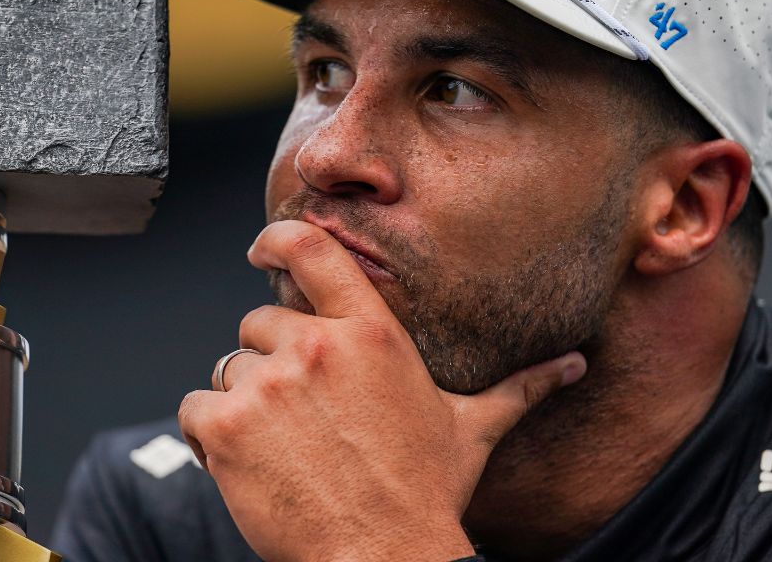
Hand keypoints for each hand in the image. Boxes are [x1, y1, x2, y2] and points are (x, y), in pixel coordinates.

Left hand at [178, 220, 586, 560]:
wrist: (385, 560)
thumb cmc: (426, 495)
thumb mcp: (473, 430)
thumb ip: (518, 387)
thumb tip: (575, 364)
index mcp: (371, 334)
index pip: (312, 251)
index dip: (278, 240)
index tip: (262, 248)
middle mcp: (316, 347)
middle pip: (258, 323)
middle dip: (269, 362)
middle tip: (302, 416)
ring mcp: (268, 384)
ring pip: (227, 369)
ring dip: (242, 404)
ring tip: (284, 448)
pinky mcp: (226, 424)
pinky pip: (196, 408)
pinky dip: (208, 434)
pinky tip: (249, 465)